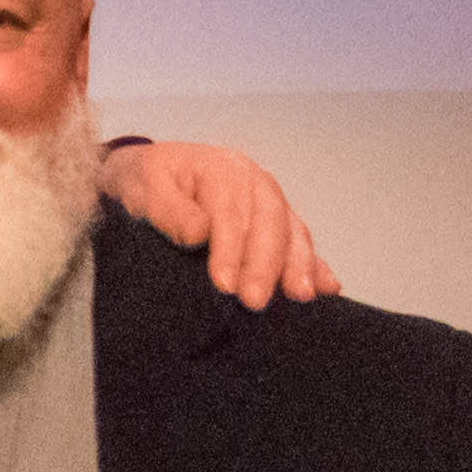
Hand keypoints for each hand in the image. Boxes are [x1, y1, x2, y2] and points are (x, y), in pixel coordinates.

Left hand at [102, 138, 336, 307]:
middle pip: (268, 223)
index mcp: (221, 169)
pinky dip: (315, 265)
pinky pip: (300, 241)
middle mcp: (253, 182)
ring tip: (300, 297)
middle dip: (265, 266)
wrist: (148, 175)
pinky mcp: (277, 222)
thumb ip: (168, 210)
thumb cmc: (145, 183)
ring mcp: (269, 201)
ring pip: (291, 231)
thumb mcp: (144, 187)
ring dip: (298, 266)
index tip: (225, 285)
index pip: (230, 213)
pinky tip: (328, 288)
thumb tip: (199, 234)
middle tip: (255, 302)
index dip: (230, 251)